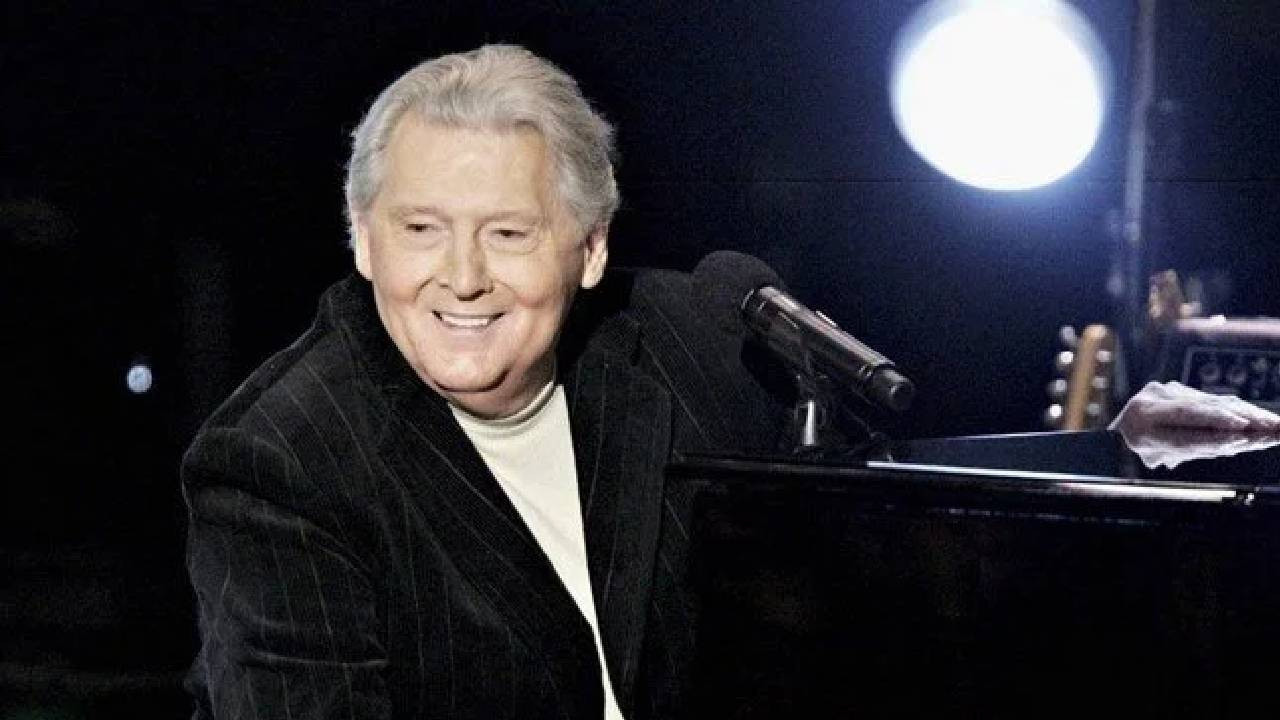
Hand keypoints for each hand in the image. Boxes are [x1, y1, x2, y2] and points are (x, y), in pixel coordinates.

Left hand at [1109, 381, 1279, 468]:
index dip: (1215, 420)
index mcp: (1144, 412)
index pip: (1185, 414)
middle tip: (1273, 428)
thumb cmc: (1135, 449)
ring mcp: (1171, 390)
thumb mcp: (1157, 454)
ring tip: (1276, 427)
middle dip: (1243, 418)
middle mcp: (1157, 395)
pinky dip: (1241, 412)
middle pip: (1207, 405)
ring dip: (1249, 415)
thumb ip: (1190, 447)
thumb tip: (1230, 441)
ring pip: (1216, 402)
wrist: (1118, 432)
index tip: (1241, 428)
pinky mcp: (1183, 391)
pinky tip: (1264, 421)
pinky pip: (1216, 402)